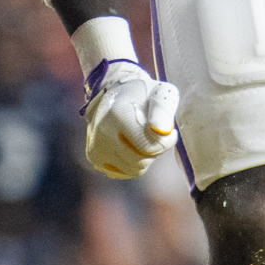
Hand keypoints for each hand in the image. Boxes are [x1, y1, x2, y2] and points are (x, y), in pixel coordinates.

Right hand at [82, 59, 179, 178]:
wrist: (113, 93)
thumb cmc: (143, 94)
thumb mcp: (160, 92)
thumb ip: (164, 109)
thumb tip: (163, 131)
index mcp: (118, 114)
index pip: (149, 146)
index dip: (166, 140)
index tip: (168, 128)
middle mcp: (103, 133)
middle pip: (142, 161)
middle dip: (154, 149)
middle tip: (153, 132)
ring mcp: (96, 147)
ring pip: (136, 169)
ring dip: (145, 156)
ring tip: (140, 136)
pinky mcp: (95, 158)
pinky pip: (126, 171)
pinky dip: (133, 161)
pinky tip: (130, 144)